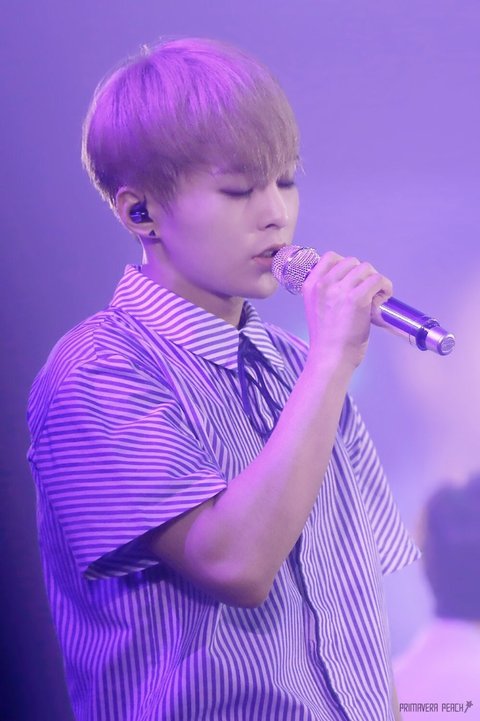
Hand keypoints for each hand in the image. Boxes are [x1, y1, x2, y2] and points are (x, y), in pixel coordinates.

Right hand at [302, 251, 392, 369]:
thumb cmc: (326, 339)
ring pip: (366, 268)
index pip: (331, 257)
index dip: (346, 265)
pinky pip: (377, 280)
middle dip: (363, 274)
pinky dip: (385, 287)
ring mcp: (340, 291)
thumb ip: (325, 293)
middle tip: (367, 290)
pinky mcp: (357, 299)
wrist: (330, 358)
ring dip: (375, 280)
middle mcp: (324, 284)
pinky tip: (383, 299)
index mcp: (311, 285)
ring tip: (377, 296)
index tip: (352, 279)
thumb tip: (349, 281)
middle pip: (352, 261)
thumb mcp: (315, 308)